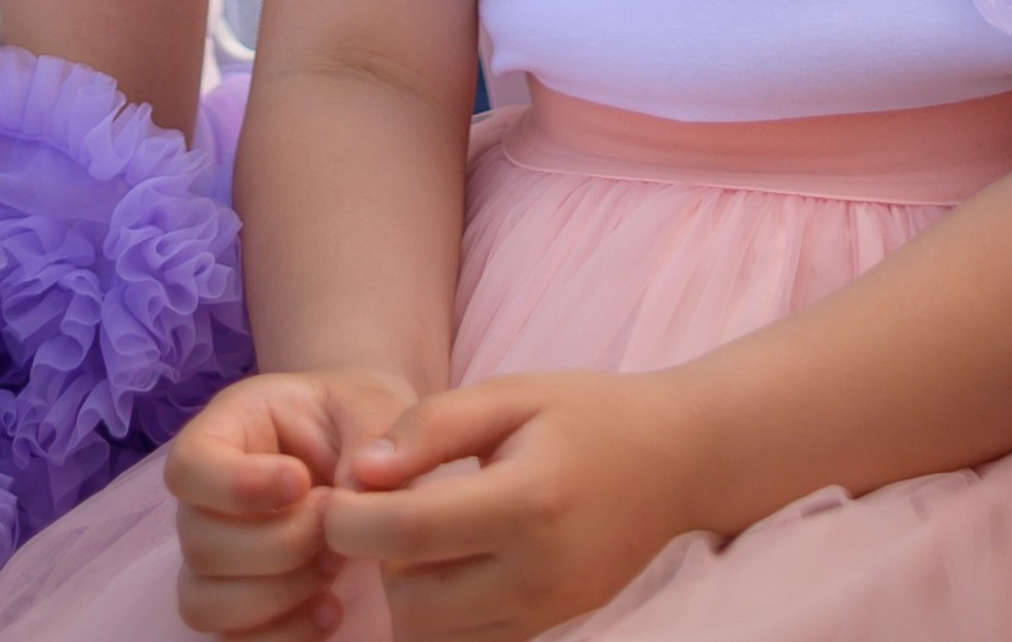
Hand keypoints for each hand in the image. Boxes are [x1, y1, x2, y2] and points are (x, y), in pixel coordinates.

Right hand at [168, 365, 424, 635]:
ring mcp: (214, 560)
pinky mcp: (237, 607)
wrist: (371, 459)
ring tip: (334, 563)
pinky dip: (283, 636)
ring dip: (277, 593)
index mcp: (224, 432)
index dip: (235, 485)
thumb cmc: (357, 418)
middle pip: (198, 544)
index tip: (300, 481)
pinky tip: (330, 609)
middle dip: (278, 544)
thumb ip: (367, 438)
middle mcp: (204, 502)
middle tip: (333, 526)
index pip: (188, 467)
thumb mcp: (370, 405)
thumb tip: (355, 492)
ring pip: (204, 602)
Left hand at [324, 367, 701, 639]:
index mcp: (526, 502)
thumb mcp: (510, 393)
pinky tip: (452, 559)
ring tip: (421, 533)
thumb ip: (430, 427)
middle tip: (386, 507)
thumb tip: (359, 471)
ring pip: (431, 637)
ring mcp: (545, 613)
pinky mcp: (547, 631)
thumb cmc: (587, 414)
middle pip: (410, 602)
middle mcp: (537, 573)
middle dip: (377, 560)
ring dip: (406, 592)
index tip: (336, 493)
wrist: (676, 461)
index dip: (350, 520)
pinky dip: (440, 613)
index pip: (407, 533)